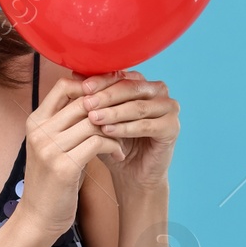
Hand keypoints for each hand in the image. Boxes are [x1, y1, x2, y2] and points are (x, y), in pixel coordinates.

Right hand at [20, 76, 124, 242]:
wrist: (38, 218)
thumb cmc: (52, 181)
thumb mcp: (53, 146)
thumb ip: (66, 123)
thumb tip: (94, 98)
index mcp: (35, 121)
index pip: (64, 85)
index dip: (91, 86)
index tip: (111, 97)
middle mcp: (40, 131)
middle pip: (83, 101)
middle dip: (110, 106)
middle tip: (128, 115)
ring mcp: (49, 148)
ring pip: (94, 121)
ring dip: (116, 129)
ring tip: (123, 140)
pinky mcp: (64, 166)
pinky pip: (99, 142)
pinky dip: (114, 146)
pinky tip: (119, 155)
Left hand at [77, 69, 177, 190]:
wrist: (131, 172)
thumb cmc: (113, 141)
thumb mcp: (99, 116)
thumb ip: (91, 96)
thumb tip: (73, 74)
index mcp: (142, 83)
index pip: (121, 76)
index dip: (101, 80)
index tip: (82, 87)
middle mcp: (158, 91)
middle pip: (130, 88)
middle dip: (106, 96)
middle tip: (86, 103)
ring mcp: (169, 108)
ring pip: (138, 106)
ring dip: (114, 112)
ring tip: (93, 118)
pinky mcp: (172, 127)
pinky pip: (147, 125)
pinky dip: (126, 128)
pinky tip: (108, 131)